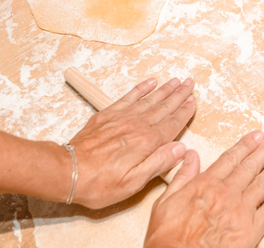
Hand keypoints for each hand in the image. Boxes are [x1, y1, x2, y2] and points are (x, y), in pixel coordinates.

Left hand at [68, 77, 195, 208]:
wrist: (68, 171)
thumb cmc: (100, 183)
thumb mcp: (133, 183)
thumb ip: (158, 163)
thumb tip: (181, 149)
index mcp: (146, 143)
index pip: (172, 124)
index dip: (184, 112)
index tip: (194, 101)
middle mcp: (137, 126)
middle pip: (163, 107)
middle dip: (179, 95)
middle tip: (190, 83)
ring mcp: (122, 118)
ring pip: (149, 99)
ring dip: (164, 89)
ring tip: (176, 81)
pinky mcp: (108, 115)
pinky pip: (129, 97)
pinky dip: (141, 89)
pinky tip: (150, 82)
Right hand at [144, 131, 263, 247]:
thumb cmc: (169, 239)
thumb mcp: (165, 202)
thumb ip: (181, 177)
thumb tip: (190, 156)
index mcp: (206, 184)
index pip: (231, 158)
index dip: (246, 145)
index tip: (257, 135)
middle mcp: (227, 194)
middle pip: (251, 166)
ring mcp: (241, 212)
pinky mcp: (252, 231)